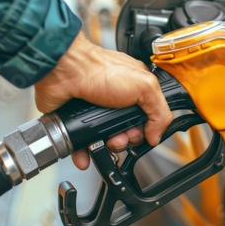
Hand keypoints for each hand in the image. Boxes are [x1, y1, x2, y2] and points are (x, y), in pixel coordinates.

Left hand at [34, 31, 172, 168]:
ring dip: (108, 148)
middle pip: (127, 132)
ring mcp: (96, 111)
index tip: (140, 133)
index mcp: (135, 91)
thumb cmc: (99, 70)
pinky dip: (85, 153)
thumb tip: (157, 135)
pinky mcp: (77, 121)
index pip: (147, 118)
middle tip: (121, 136)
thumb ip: (159, 111)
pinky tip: (87, 155)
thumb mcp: (144, 86)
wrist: (65, 72)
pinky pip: (82, 143)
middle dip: (126, 140)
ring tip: (105, 143)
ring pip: (106, 141)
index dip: (144, 130)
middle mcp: (116, 101)